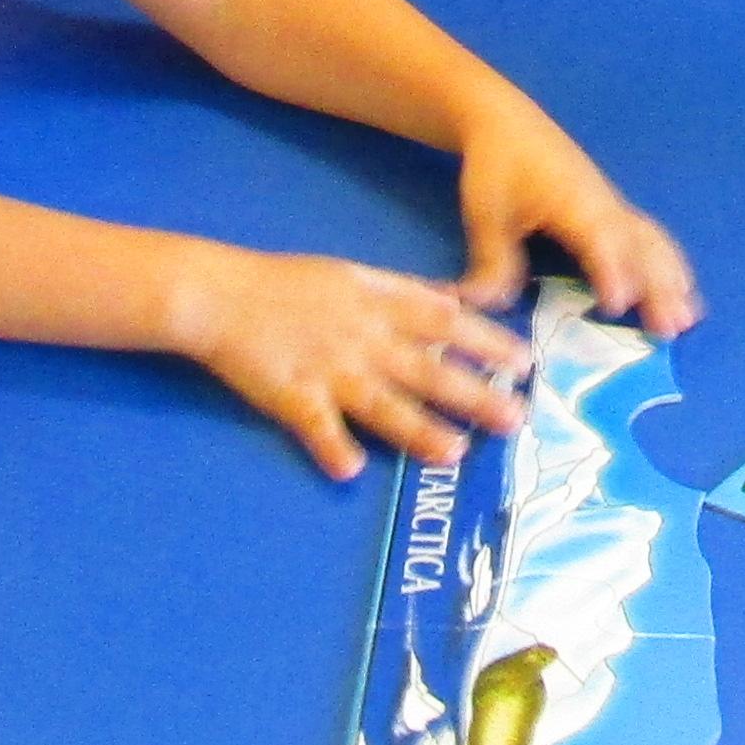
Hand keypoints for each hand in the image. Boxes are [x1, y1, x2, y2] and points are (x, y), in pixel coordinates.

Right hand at [184, 248, 534, 478]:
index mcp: (377, 303)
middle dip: (474, 395)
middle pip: (427, 369)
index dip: (488, 342)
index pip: (445, 322)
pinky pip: (316, 425)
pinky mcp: (291, 395)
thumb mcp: (353, 274)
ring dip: (420, 431)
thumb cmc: (288, 283)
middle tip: (515, 418)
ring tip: (456, 453)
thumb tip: (452, 303)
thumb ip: (403, 293)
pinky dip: (333, 447)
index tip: (524, 361)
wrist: (220, 294)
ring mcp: (328, 368)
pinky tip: (353, 470)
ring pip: (382, 404)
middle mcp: (361, 337)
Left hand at [455, 106, 702, 334]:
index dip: (611, 270)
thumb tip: (489, 303)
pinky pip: (650, 237)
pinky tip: (682, 289)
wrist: (506, 122)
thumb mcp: (485, 211)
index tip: (619, 305)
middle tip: (672, 328)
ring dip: (672, 278)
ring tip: (689, 317)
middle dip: (657, 286)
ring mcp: (613, 206)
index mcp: (573, 200)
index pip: (600, 238)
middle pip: (639, 245)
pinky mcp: (613, 210)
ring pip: (652, 242)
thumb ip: (491, 258)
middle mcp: (603, 204)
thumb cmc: (498, 163)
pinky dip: (669, 264)